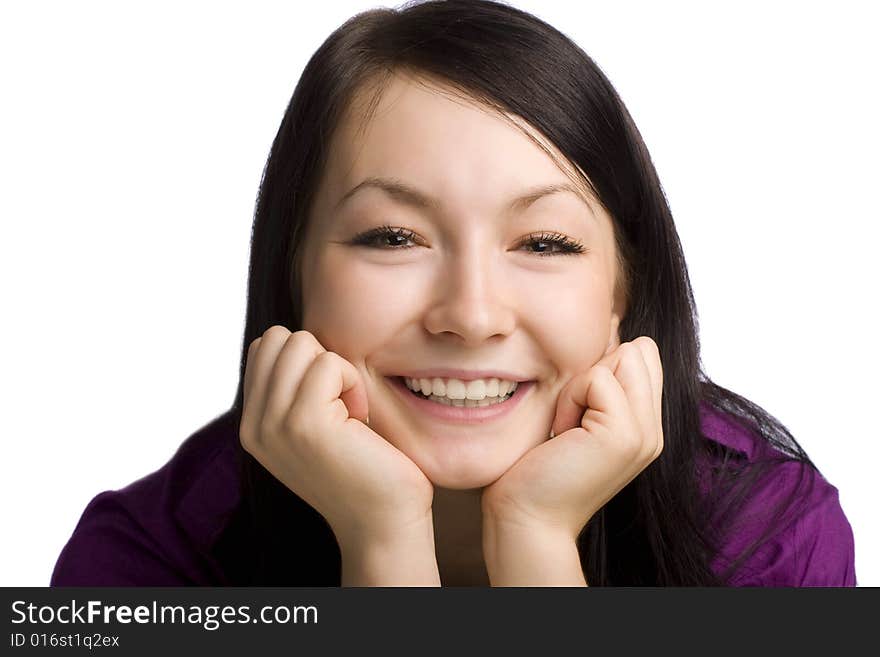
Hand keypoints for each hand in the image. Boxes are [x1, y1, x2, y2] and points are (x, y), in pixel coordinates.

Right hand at [239, 326, 434, 552]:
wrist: (382, 523)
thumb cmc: (363, 469)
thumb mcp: (312, 427)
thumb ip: (292, 390)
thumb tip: (296, 340)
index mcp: (253, 424)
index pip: (263, 348)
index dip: (306, 360)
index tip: (329, 400)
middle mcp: (254, 425)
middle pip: (278, 338)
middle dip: (318, 357)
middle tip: (340, 402)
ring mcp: (274, 424)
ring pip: (299, 343)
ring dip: (336, 369)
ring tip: (349, 412)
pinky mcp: (304, 423)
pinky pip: (329, 363)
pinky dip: (353, 382)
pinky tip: (360, 420)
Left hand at [482, 336, 663, 541]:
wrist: (526, 517)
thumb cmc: (537, 467)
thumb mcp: (577, 415)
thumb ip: (600, 380)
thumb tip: (615, 324)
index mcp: (645, 424)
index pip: (644, 353)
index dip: (603, 365)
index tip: (576, 409)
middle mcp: (654, 429)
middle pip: (639, 349)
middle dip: (593, 372)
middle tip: (570, 420)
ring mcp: (646, 433)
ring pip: (622, 357)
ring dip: (580, 386)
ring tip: (567, 428)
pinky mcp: (625, 434)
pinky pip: (597, 378)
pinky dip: (570, 399)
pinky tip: (562, 435)